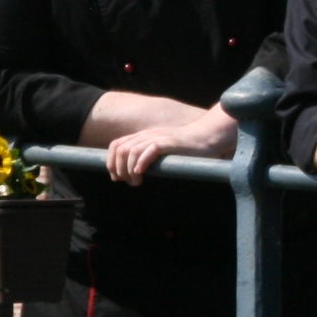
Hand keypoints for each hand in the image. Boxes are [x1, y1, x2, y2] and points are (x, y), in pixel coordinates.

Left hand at [105, 106, 236, 184]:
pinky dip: (140, 163)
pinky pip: (148, 151)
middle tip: (127, 182)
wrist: (206, 137)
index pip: (116, 145)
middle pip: (120, 150)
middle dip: (118, 169)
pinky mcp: (168, 143)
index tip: (116, 177)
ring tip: (136, 182)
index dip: (111, 162)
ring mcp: (157, 137)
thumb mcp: (163, 149)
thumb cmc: (187, 148)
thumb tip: (136, 172)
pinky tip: (141, 173)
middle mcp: (147, 135)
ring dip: (129, 170)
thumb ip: (149, 155)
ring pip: (130, 152)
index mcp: (143, 136)